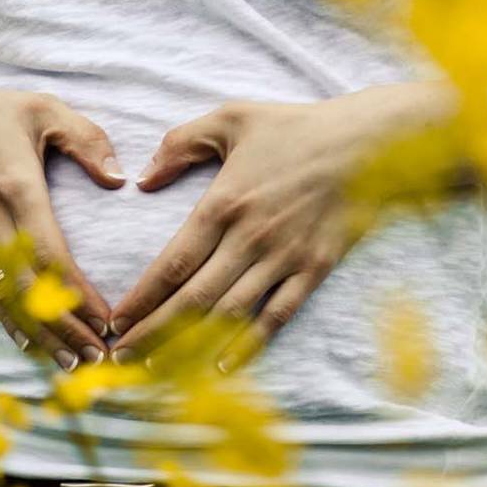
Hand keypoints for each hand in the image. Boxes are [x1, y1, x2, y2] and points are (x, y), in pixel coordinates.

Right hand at [0, 78, 124, 370]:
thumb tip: (119, 179)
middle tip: (99, 358)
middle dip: (64, 328)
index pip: (49, 253)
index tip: (105, 320)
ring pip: (6, 298)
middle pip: (28, 287)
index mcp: (15, 187)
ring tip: (73, 365)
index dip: (76, 293)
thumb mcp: (43, 109)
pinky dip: (10, 323)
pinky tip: (35, 347)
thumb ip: (87, 139)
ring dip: (40, 335)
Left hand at [106, 85, 445, 372]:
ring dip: (191, 346)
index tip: (115, 321)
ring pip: (230, 314)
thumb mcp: (230, 118)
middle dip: (153, 332)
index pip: (173, 263)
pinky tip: (223, 367)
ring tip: (159, 368)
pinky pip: (277, 316)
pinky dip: (249, 345)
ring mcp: (284, 258)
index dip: (142, 297)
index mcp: (223, 203)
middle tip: (122, 359)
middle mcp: (250, 238)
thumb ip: (180, 145)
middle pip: (193, 299)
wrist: (371, 142)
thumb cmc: (296, 127)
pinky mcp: (314, 270)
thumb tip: (142, 181)